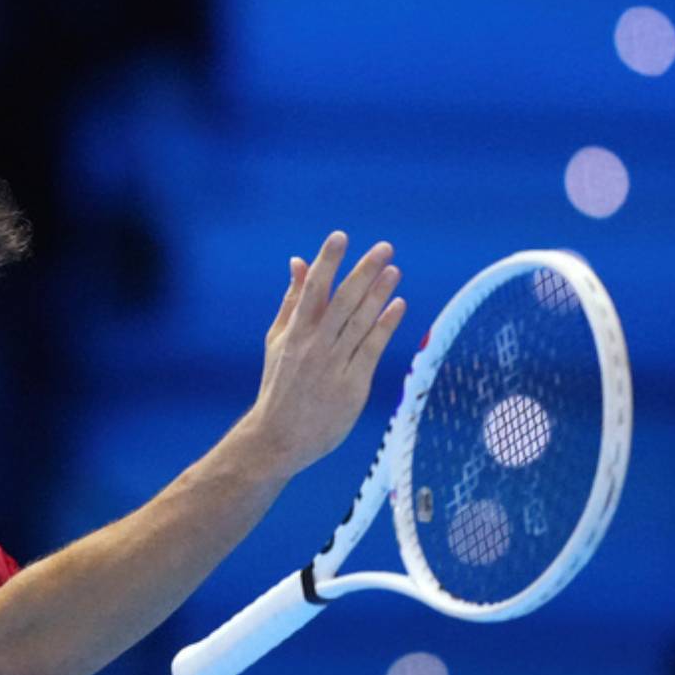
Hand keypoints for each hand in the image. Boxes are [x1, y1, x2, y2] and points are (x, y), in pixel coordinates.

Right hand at [239, 231, 406, 478]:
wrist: (278, 438)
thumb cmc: (278, 386)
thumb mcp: (277, 340)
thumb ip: (291, 301)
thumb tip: (298, 261)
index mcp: (294, 333)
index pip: (312, 289)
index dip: (327, 262)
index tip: (340, 237)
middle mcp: (314, 346)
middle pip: (343, 301)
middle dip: (364, 271)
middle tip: (384, 248)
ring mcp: (334, 366)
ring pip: (361, 322)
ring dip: (380, 294)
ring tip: (395, 271)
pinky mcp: (353, 386)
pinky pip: (372, 349)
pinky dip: (386, 325)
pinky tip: (398, 306)